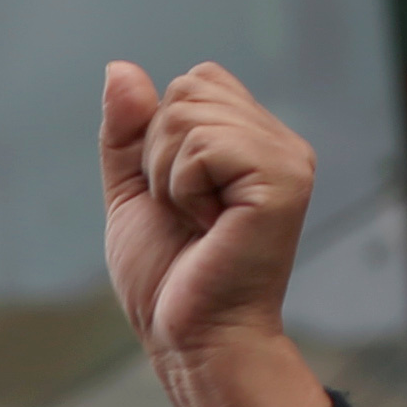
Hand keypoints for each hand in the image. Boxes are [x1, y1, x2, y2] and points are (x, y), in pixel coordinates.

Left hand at [99, 60, 331, 406]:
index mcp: (253, 141)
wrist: (190, 338)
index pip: (195, 81)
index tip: (176, 198)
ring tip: (198, 222)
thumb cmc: (168, 277)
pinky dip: (183, 188)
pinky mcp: (283, 179)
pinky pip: (203, 144)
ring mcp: (286, 158)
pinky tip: (209, 227)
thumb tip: (119, 68)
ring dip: (168, 175)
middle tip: (185, 213)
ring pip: (189, 112)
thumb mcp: (133, 192)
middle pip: (189, 87)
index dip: (161, 136)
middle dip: (159, 152)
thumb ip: (127, 132)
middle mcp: (279, 142)